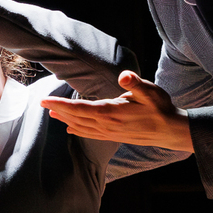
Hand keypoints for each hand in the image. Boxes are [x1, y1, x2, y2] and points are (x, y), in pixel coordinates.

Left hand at [40, 70, 193, 150]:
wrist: (171, 131)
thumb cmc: (160, 107)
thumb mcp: (150, 91)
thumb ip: (135, 83)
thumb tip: (124, 76)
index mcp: (112, 112)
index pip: (80, 108)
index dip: (60, 104)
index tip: (45, 100)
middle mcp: (107, 125)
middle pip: (76, 118)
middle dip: (58, 110)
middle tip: (41, 103)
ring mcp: (110, 132)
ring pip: (82, 127)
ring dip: (66, 120)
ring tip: (52, 114)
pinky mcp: (114, 136)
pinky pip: (91, 134)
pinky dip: (78, 130)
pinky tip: (71, 129)